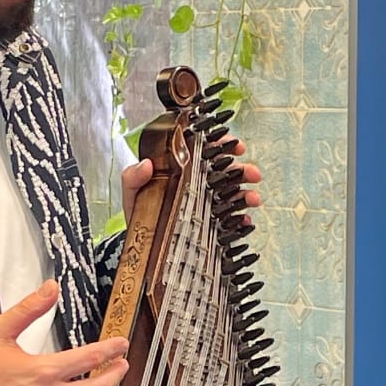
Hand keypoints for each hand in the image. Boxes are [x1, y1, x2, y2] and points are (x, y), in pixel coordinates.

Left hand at [120, 137, 262, 225]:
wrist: (141, 242)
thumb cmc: (139, 210)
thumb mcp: (132, 192)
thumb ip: (133, 177)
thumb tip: (144, 165)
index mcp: (183, 168)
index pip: (206, 149)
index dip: (222, 143)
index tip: (233, 144)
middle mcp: (199, 182)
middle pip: (226, 170)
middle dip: (242, 169)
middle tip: (251, 173)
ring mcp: (207, 202)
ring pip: (234, 192)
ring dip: (247, 193)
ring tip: (253, 198)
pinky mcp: (212, 223)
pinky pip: (231, 219)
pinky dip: (241, 219)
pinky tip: (245, 220)